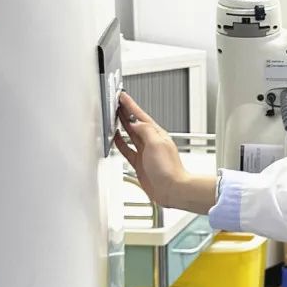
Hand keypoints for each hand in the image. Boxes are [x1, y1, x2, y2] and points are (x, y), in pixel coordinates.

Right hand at [114, 92, 188, 208]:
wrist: (172, 189)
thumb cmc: (169, 169)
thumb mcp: (156, 144)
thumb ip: (146, 131)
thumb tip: (136, 123)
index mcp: (157, 135)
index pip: (141, 116)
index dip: (131, 106)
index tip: (123, 97)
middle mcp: (151, 142)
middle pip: (135, 123)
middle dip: (126, 112)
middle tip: (116, 103)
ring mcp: (145, 152)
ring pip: (130, 134)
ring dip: (122, 125)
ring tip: (115, 116)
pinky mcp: (139, 163)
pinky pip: (127, 149)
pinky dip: (120, 142)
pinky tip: (116, 138)